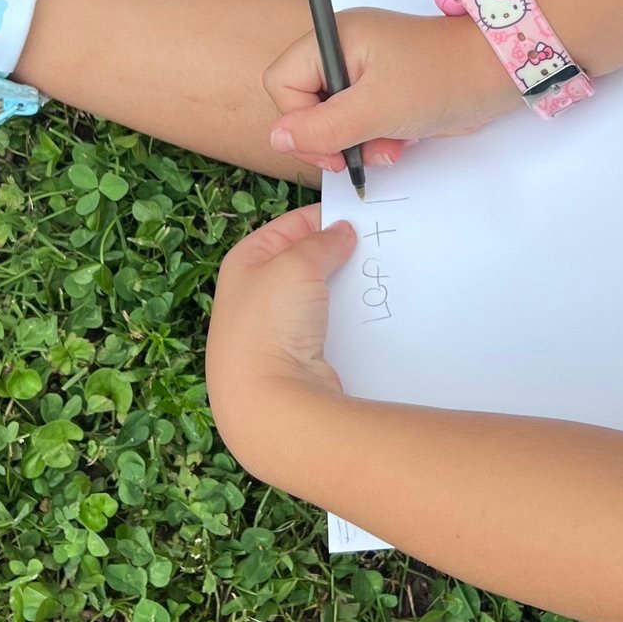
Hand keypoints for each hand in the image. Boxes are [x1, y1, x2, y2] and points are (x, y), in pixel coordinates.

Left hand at [206, 205, 356, 481]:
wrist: (268, 402)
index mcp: (244, 263)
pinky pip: (326, 330)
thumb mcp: (296, 264)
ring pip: (317, 298)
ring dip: (343, 290)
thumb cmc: (270, 323)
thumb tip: (341, 233)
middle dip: (335, 255)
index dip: (321, 219)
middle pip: (302, 263)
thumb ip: (321, 243)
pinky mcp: (295, 360)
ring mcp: (273, 331)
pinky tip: (370, 317)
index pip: (287, 228)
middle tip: (375, 248)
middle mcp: (253, 296)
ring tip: (377, 280)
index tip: (360, 218)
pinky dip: (346, 321)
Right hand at [263, 7, 513, 172]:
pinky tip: (399, 143)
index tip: (329, 146)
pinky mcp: (388, 90)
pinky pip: (362, 123)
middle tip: (356, 154)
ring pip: (334, 119)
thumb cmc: (441, 78)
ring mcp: (367, 71)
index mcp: (335, 39)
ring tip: (388, 148)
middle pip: (305, 104)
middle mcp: (345, 51)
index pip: (283, 83)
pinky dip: (376, 139)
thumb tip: (278, 138)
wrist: (499, 75)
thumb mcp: (374, 109)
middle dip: (331, 136)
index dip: (297, 120)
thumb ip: (321, 127)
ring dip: (357, 143)